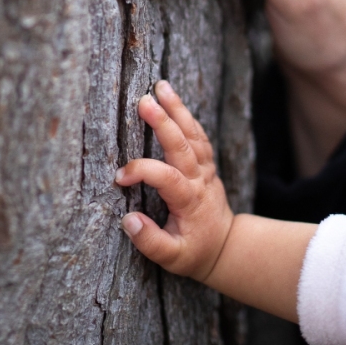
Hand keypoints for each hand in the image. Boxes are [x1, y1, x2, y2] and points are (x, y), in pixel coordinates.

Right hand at [116, 82, 315, 318]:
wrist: (226, 247)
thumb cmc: (194, 252)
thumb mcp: (172, 258)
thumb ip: (150, 242)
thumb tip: (129, 220)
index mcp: (190, 200)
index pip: (167, 177)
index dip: (142, 171)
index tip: (120, 177)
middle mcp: (200, 179)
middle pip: (183, 145)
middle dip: (164, 122)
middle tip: (144, 101)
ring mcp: (206, 169)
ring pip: (193, 134)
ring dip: (178, 109)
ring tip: (161, 86)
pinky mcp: (206, 164)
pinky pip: (198, 135)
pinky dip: (187, 116)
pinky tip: (173, 99)